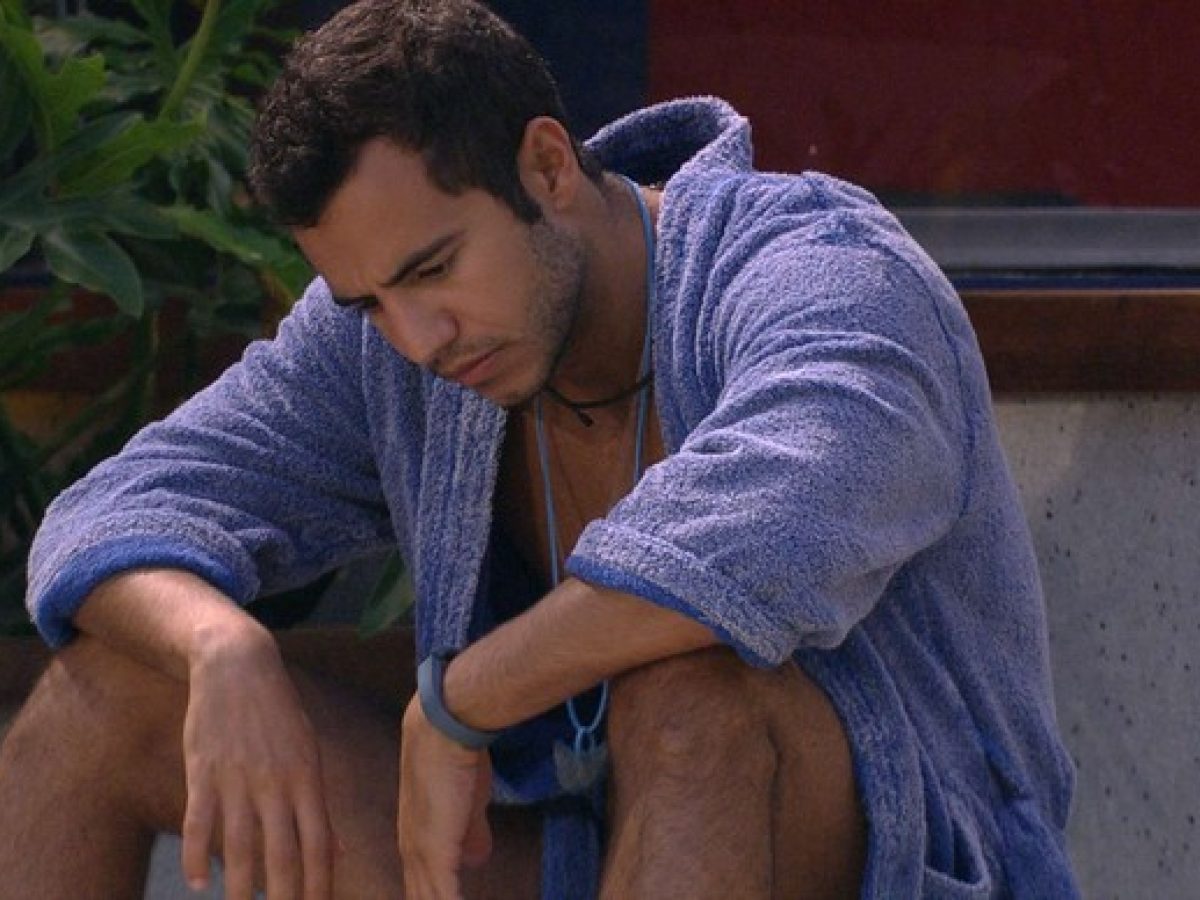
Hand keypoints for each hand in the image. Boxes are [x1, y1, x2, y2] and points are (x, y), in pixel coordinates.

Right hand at [180, 625, 333, 899]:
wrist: (238, 665)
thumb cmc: (278, 712)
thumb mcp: (308, 749)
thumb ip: (317, 801)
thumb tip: (335, 849)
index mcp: (308, 777)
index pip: (318, 843)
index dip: (319, 883)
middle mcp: (276, 782)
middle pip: (282, 853)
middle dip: (284, 897)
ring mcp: (238, 778)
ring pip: (240, 846)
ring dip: (240, 887)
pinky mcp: (203, 771)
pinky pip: (199, 822)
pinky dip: (198, 855)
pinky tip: (199, 883)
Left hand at [397, 696, 492, 898]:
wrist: (442, 732)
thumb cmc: (456, 759)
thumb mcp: (469, 804)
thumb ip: (471, 832)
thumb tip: (476, 858)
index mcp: (415, 841)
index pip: (421, 887)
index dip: (433, 899)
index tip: (442, 899)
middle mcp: (411, 853)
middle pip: (419, 898)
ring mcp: (420, 856)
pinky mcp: (436, 856)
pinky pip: (445, 899)